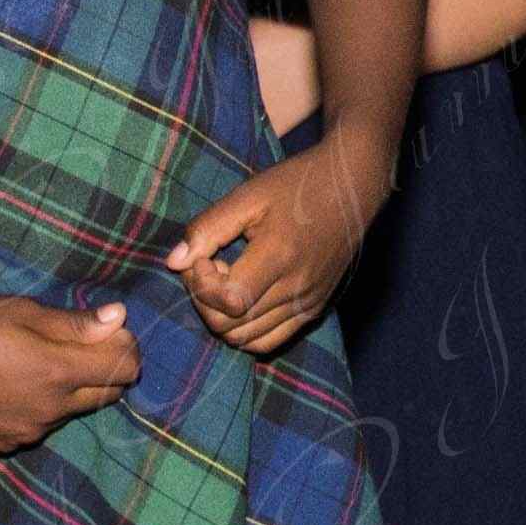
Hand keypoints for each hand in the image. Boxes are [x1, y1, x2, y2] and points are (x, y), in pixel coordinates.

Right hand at [0, 298, 137, 452]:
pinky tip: (9, 384)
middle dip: (105, 368)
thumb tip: (120, 317)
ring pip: (74, 410)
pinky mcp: (7, 444)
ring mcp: (28, 432)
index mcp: (57, 372)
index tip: (108, 330)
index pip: (127, 367)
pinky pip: (42, 425)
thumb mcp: (21, 312)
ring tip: (32, 360)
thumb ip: (75, 322)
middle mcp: (50, 410)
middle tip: (79, 342)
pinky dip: (41, 406)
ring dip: (70, 388)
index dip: (125, 345)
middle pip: (109, 393)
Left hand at [170, 154, 379, 352]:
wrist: (351, 186)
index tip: (205, 256)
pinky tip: (246, 295)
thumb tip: (174, 263)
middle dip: (207, 300)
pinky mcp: (314, 309)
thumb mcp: (247, 196)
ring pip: (247, 340)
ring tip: (231, 278)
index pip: (228, 301)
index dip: (202, 284)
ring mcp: (308, 303)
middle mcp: (297, 288)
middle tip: (213, 266)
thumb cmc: (296, 184)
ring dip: (225, 315)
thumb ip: (207, 229)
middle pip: (231, 327)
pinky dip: (246, 329)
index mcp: (280, 256)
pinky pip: (270, 340)